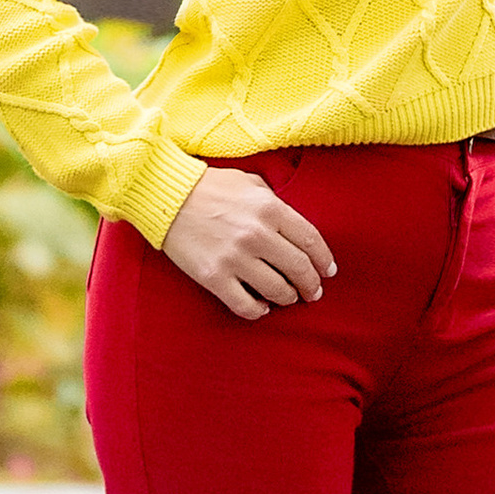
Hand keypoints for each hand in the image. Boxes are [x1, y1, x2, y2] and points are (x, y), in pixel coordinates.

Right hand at [159, 167, 336, 320]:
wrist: (166, 196)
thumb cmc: (209, 186)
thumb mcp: (250, 182)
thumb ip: (274, 201)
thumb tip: (291, 224)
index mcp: (270, 208)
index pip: (311, 241)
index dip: (324, 260)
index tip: (328, 272)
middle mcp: (257, 234)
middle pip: (299, 269)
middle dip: (311, 285)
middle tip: (314, 292)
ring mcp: (235, 258)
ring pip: (277, 290)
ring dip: (288, 298)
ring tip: (288, 298)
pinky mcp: (214, 277)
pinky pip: (245, 305)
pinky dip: (259, 311)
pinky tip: (262, 308)